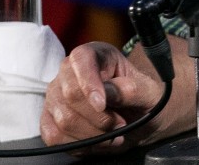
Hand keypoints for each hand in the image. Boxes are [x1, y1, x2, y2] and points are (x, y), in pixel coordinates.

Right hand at [40, 41, 169, 150]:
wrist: (136, 118)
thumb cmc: (142, 98)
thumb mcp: (149, 91)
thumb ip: (132, 89)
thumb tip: (108, 92)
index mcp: (95, 54)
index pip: (81, 59)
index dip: (88, 83)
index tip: (102, 105)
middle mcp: (69, 72)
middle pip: (70, 94)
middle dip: (99, 117)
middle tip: (120, 123)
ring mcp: (56, 96)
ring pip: (64, 120)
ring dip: (94, 134)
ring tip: (113, 133)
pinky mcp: (49, 120)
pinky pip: (55, 137)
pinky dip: (80, 144)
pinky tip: (97, 141)